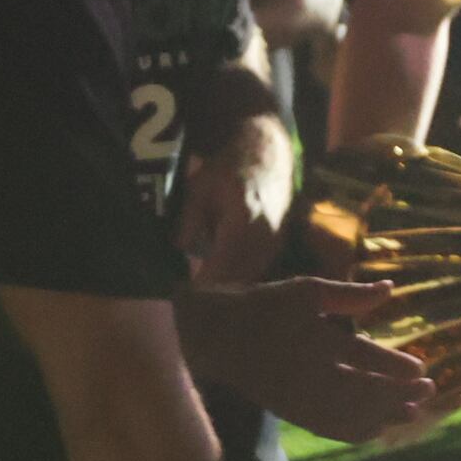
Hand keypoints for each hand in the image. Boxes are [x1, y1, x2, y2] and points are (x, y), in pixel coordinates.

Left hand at [176, 133, 289, 287]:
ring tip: (210, 299)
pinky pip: (259, 270)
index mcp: (241, 227)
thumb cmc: (231, 167)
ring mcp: (275, 244)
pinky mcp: (279, 245)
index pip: (220, 271)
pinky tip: (227, 282)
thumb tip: (181, 248)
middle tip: (194, 306)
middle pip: (238, 282)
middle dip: (217, 296)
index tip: (186, 297)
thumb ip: (190, 219)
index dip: (203, 289)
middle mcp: (263, 240)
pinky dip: (243, 279)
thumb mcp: (200, 187)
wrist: (269, 154)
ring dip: (231, 290)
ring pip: (251, 280)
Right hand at [176, 277, 442, 441]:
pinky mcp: (293, 413)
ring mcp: (300, 398)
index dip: (394, 366)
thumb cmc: (262, 306)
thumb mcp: (305, 290)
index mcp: (314, 340)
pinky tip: (377, 429)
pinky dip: (357, 431)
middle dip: (398, 393)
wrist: (214, 337)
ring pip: (350, 416)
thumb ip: (349, 295)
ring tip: (411, 411)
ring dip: (384, 415)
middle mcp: (309, 374)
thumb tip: (389, 289)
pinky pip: (330, 429)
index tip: (420, 369)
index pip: (362, 357)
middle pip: (363, 391)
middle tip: (428, 389)